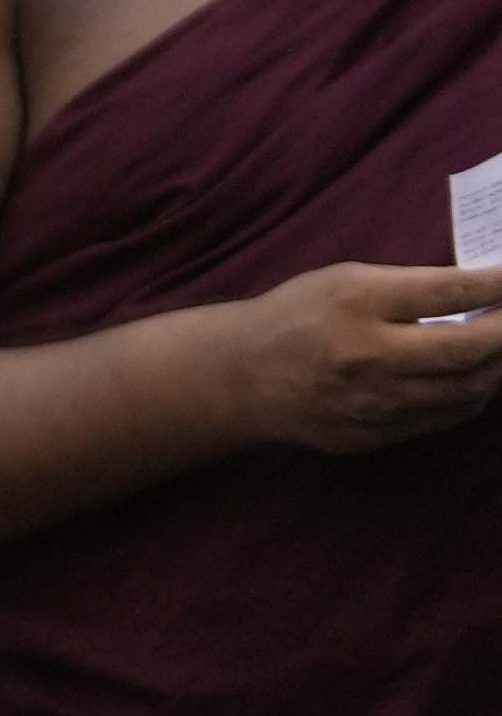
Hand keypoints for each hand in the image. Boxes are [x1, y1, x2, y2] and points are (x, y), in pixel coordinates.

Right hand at [203, 263, 501, 454]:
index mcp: (357, 303)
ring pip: (467, 390)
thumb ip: (410, 288)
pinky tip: (468, 379)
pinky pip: (443, 417)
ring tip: (496, 350)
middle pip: (470, 348)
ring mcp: (372, 403)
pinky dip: (468, 395)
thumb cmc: (296, 316)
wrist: (239, 378)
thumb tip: (482, 295)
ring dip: (494, 368)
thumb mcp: (345, 281)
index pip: (451, 292)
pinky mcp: (374, 435)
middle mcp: (368, 355)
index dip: (499, 286)